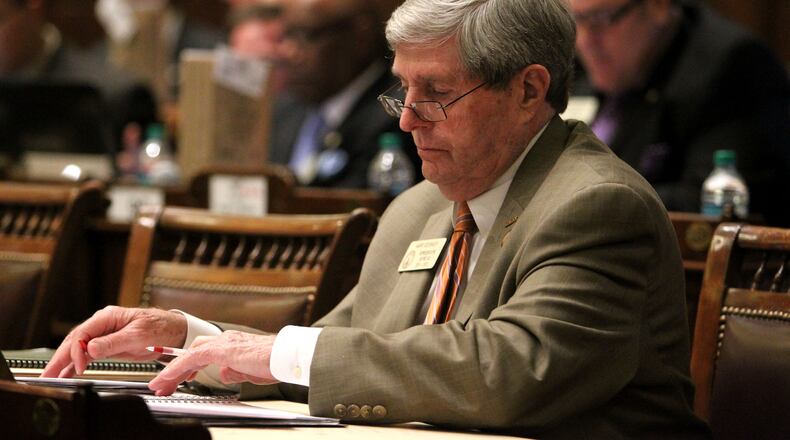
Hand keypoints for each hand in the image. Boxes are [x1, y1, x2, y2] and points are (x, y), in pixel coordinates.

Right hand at [41, 306, 186, 377]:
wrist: (174, 331)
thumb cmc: (160, 327)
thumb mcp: (138, 335)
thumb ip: (114, 342)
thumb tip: (91, 348)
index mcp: (108, 317)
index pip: (83, 333)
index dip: (76, 350)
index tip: (79, 366)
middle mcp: (103, 324)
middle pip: (75, 341)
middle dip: (60, 358)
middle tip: (48, 374)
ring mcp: (104, 335)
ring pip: (78, 349)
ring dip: (64, 363)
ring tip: (51, 377)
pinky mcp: (108, 346)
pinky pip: (87, 355)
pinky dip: (76, 364)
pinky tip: (67, 374)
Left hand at [148, 330, 277, 395]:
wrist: (286, 356)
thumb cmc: (275, 362)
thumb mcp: (250, 371)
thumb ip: (234, 370)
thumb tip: (224, 372)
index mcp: (233, 343)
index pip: (204, 352)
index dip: (188, 365)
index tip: (178, 377)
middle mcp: (225, 340)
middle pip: (192, 352)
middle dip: (176, 369)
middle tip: (164, 384)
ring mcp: (223, 343)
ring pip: (189, 355)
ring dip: (172, 371)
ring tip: (159, 385)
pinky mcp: (221, 350)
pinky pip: (192, 358)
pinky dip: (177, 369)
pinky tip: (168, 378)